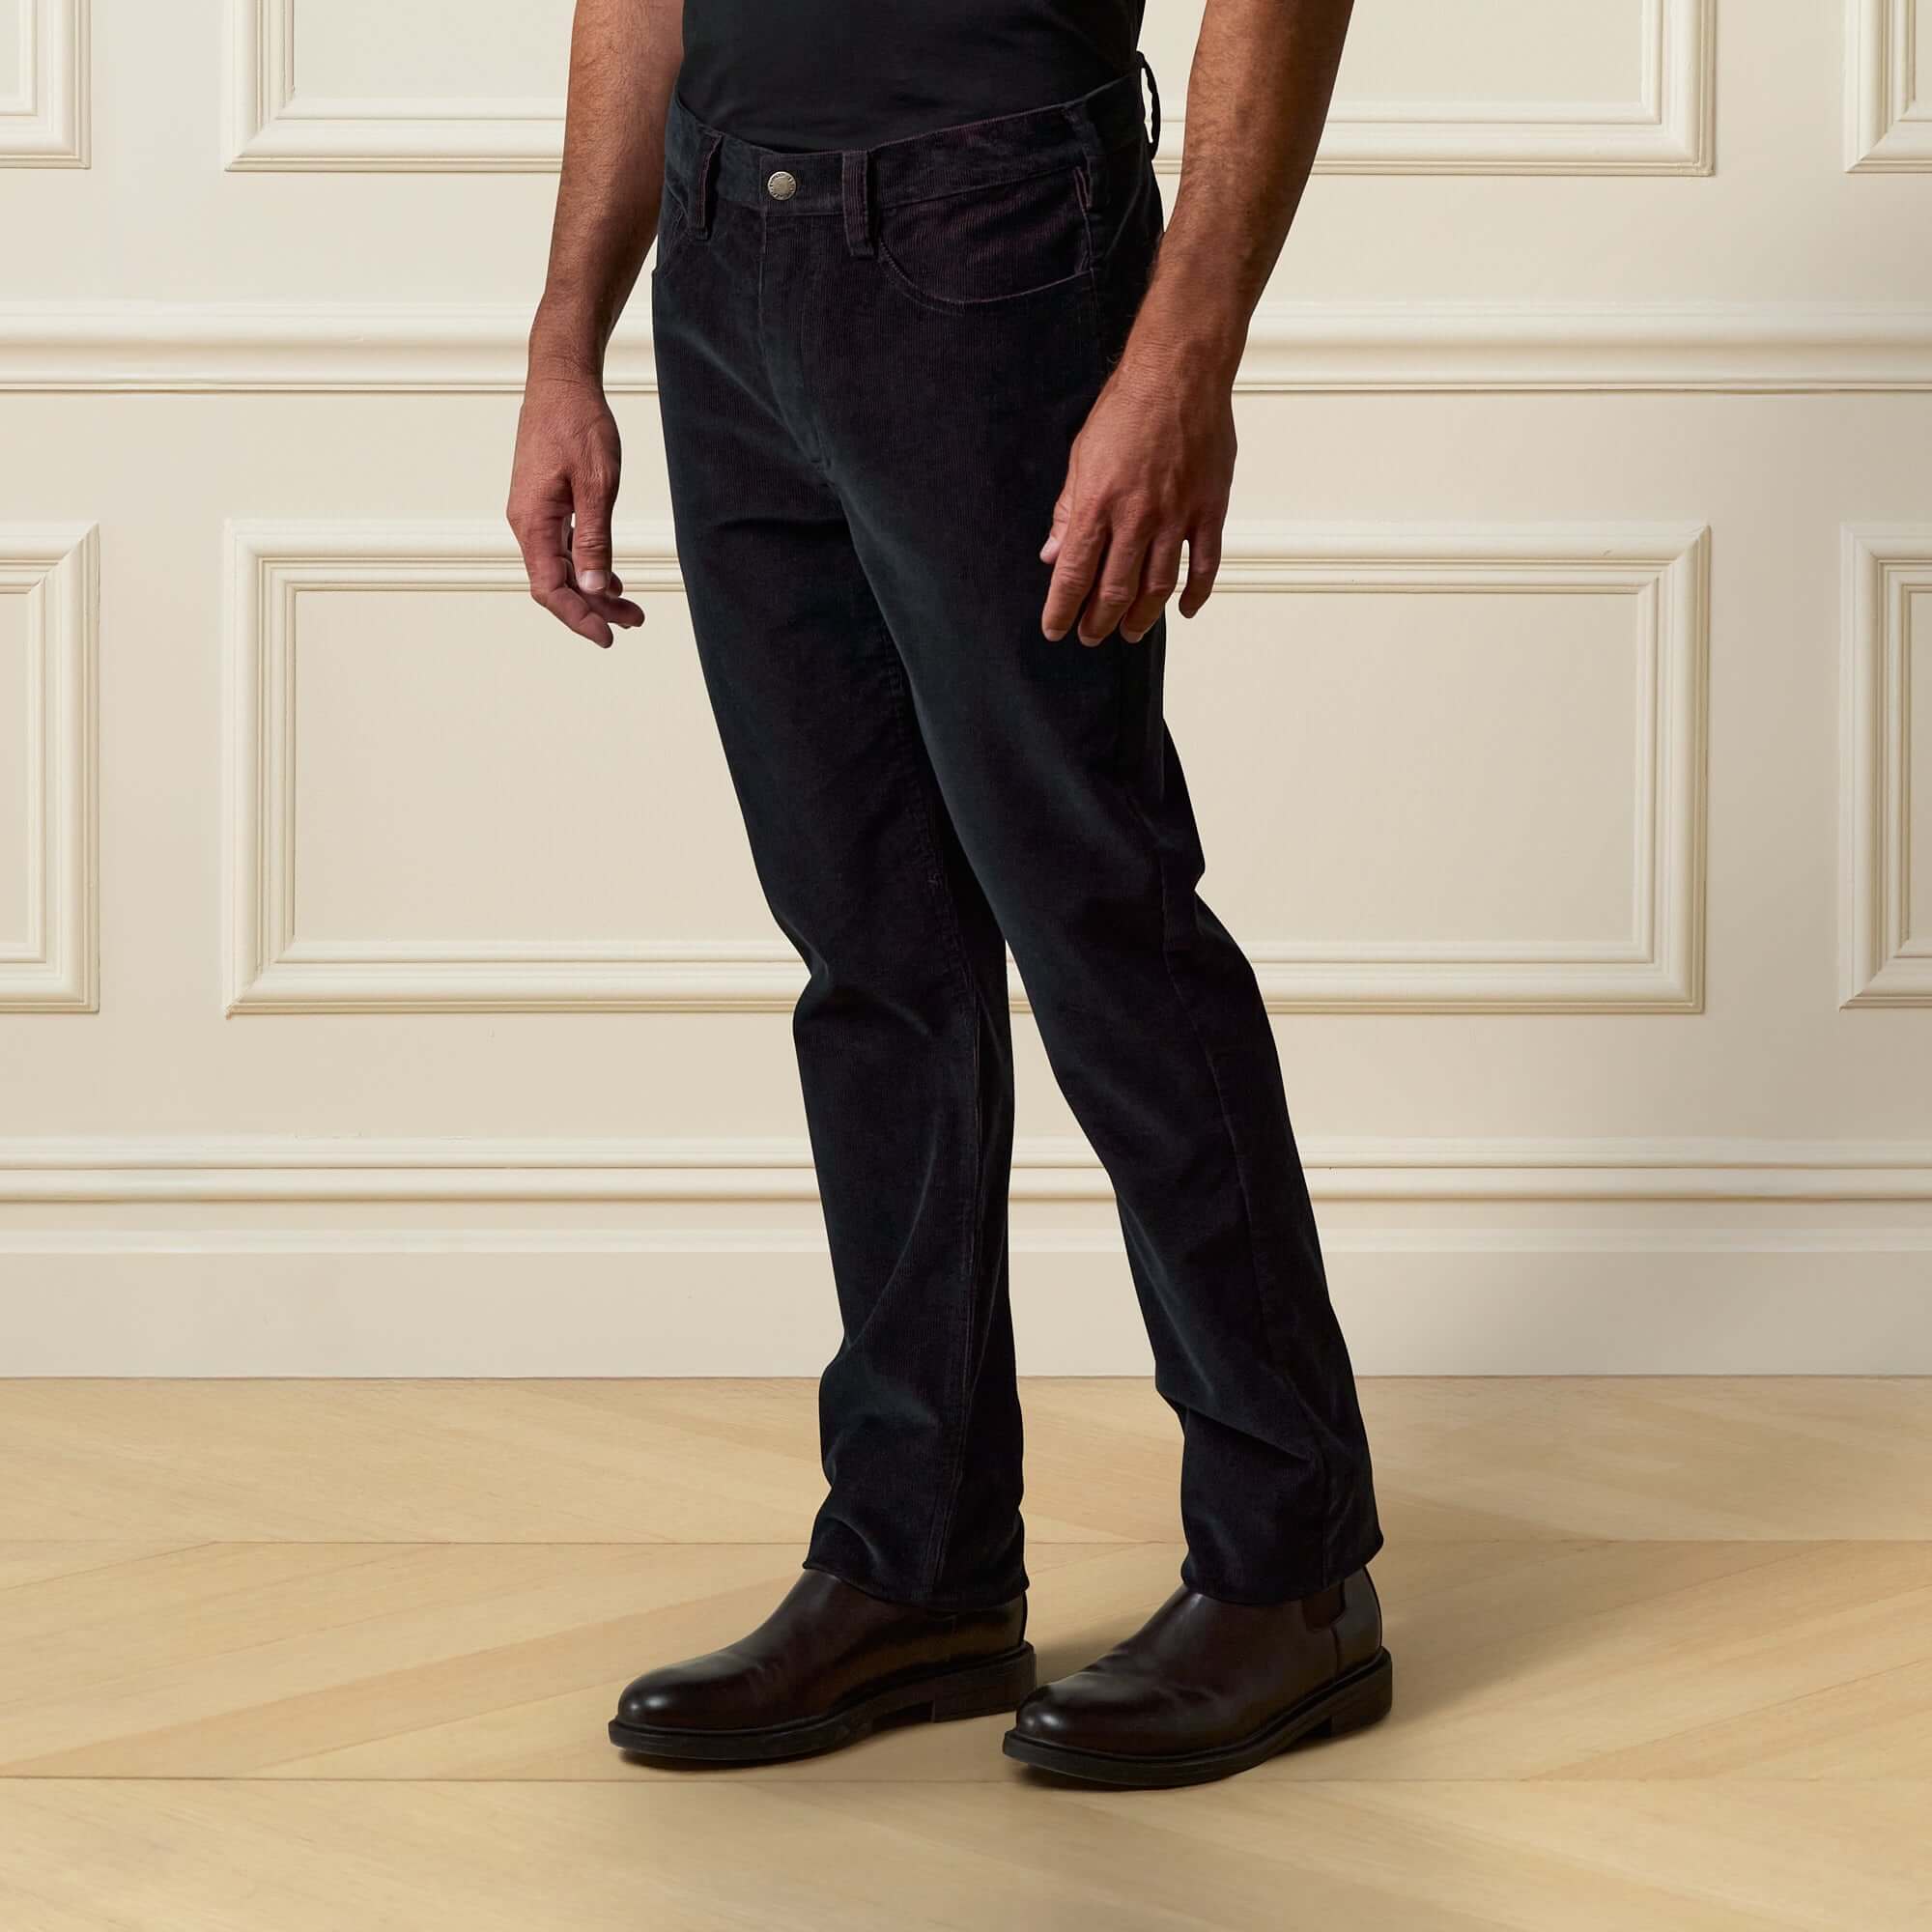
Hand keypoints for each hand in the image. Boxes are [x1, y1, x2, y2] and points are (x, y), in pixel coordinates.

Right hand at [507, 368, 645, 647]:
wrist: (561, 380)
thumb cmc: (578, 423)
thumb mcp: (596, 483)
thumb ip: (595, 538)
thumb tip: (595, 586)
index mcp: (533, 521)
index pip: (549, 588)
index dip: (577, 617)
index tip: (607, 636)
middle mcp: (528, 523)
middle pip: (557, 584)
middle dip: (593, 608)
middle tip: (633, 623)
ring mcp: (536, 514)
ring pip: (563, 568)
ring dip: (595, 590)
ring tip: (631, 608)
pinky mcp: (547, 505)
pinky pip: (565, 548)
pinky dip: (589, 566)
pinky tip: (613, 578)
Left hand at [1040, 349, 1235, 645]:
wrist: (1179, 371)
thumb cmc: (1128, 406)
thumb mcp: (1081, 456)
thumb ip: (1068, 510)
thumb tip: (1051, 552)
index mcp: (1098, 504)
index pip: (1073, 574)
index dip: (1062, 610)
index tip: (1055, 629)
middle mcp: (1137, 517)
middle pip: (1115, 591)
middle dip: (1099, 622)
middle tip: (1092, 636)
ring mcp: (1177, 516)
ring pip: (1158, 587)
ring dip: (1142, 618)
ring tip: (1130, 633)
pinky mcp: (1209, 508)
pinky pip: (1205, 565)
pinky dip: (1196, 594)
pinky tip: (1184, 610)